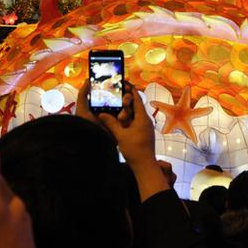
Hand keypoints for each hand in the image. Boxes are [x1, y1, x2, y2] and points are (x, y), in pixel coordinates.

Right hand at [77, 81, 165, 200]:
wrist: (145, 166)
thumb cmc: (135, 150)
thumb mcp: (120, 135)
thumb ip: (111, 123)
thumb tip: (101, 114)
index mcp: (142, 118)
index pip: (136, 98)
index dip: (130, 89)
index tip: (124, 82)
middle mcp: (145, 120)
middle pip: (135, 105)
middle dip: (126, 100)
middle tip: (117, 94)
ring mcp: (145, 127)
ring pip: (135, 114)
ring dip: (126, 110)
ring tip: (116, 106)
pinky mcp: (143, 133)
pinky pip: (135, 122)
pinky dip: (128, 119)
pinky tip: (121, 120)